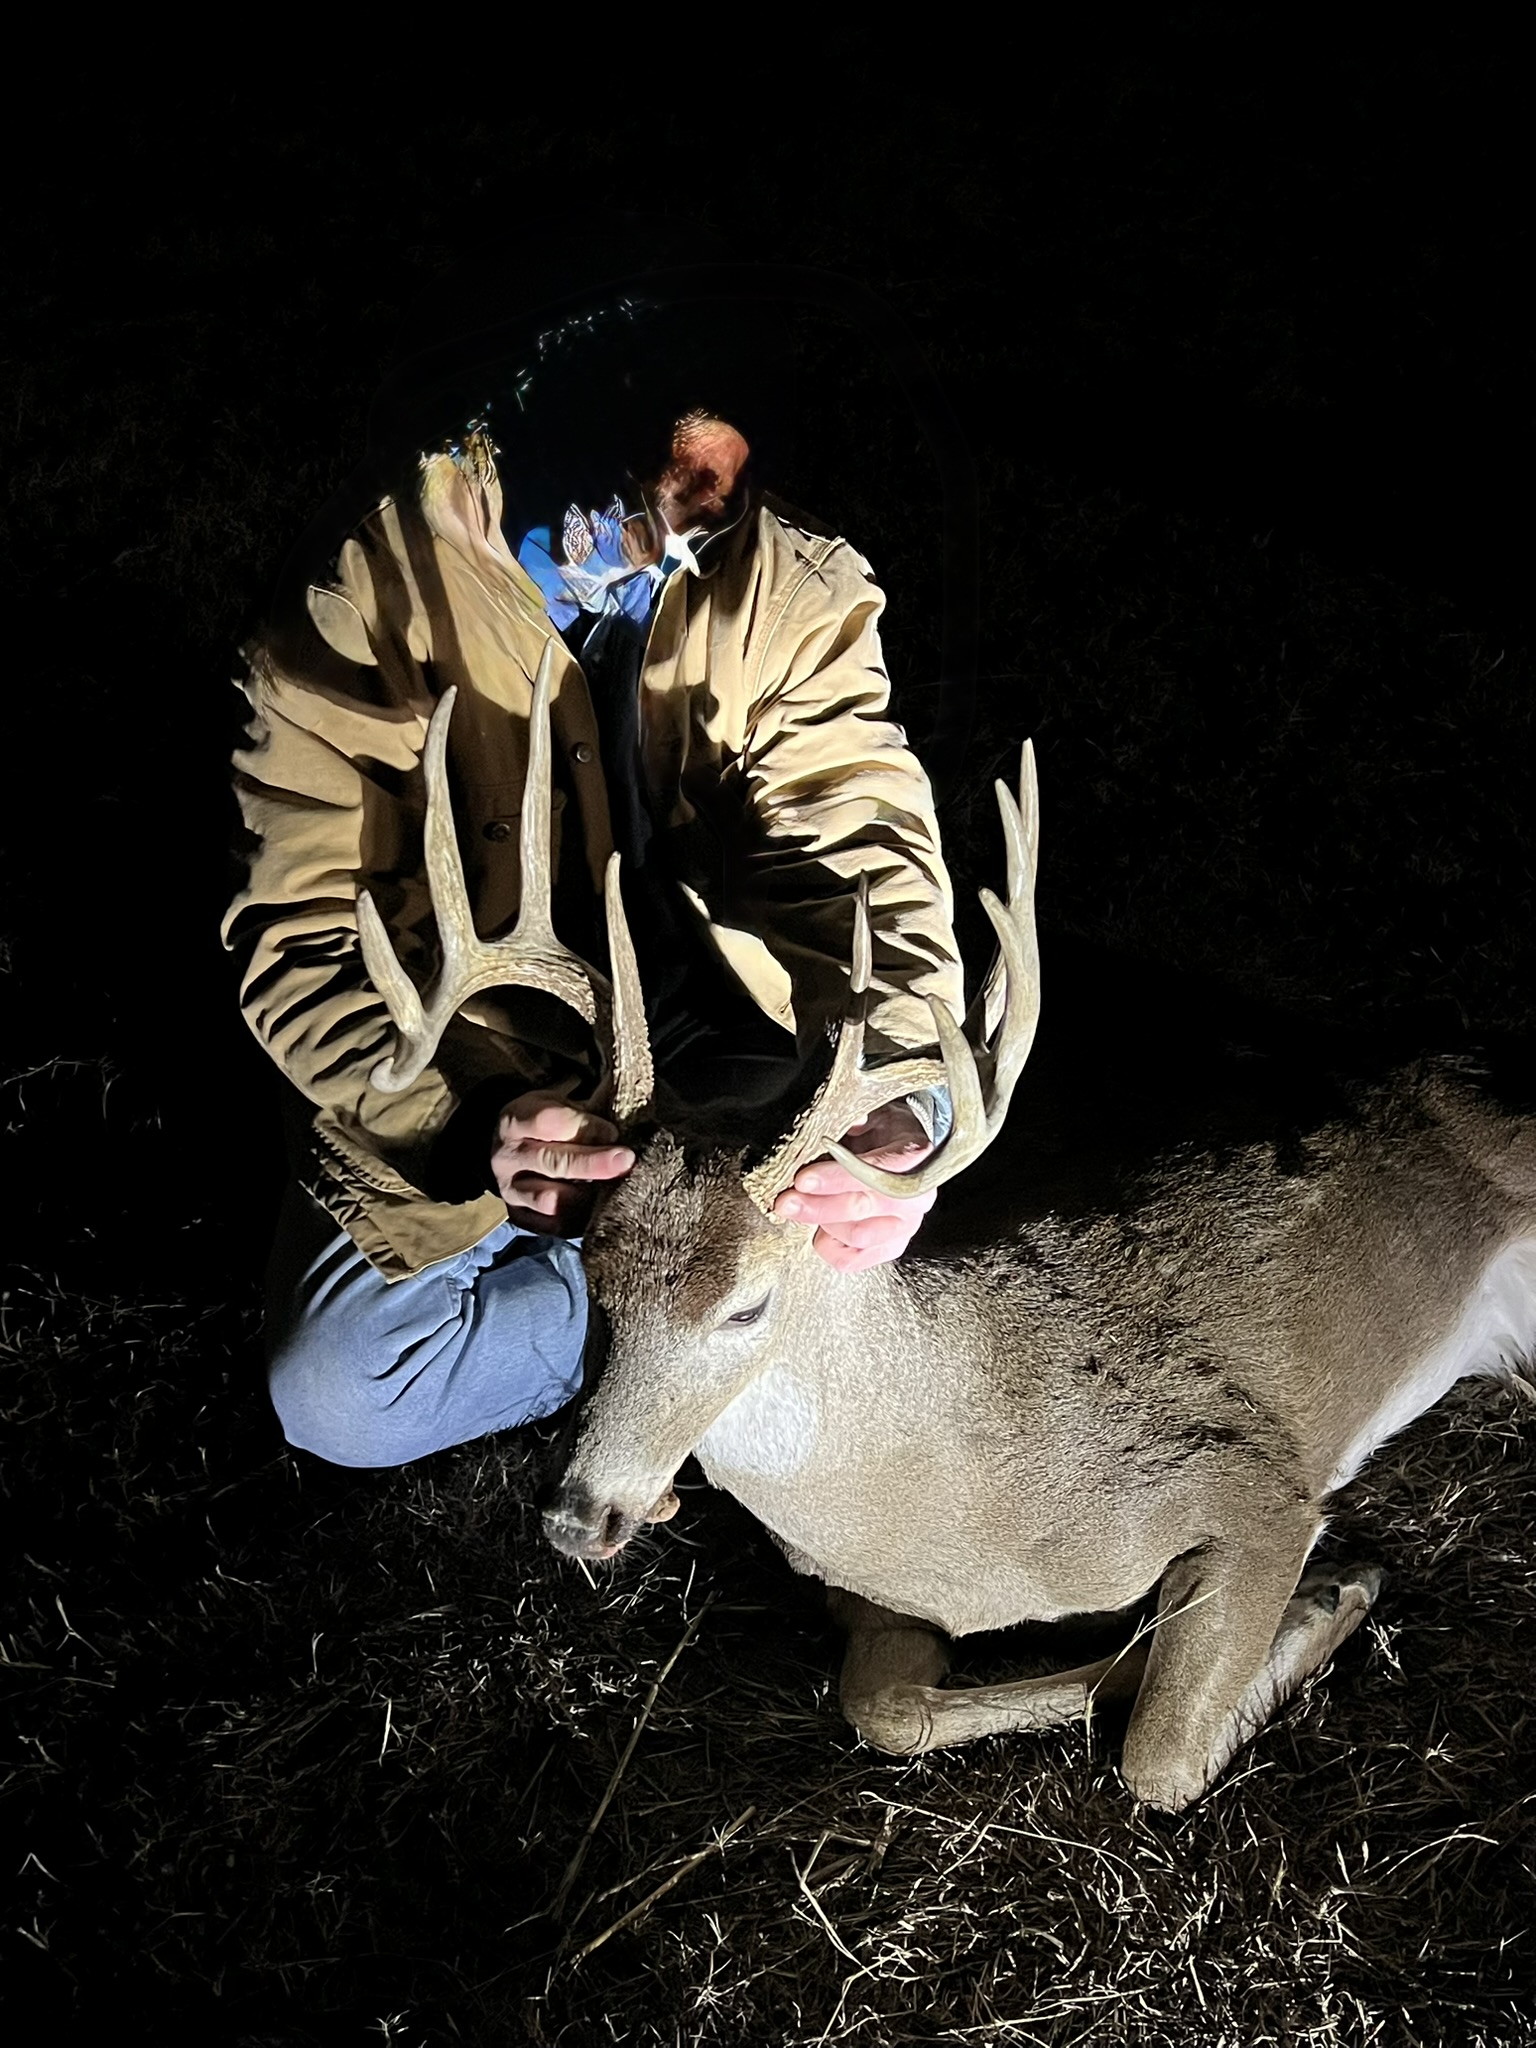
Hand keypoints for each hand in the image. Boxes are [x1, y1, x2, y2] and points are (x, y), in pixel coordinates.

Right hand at [492, 1090, 634, 1236]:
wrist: (515, 1151)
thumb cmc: (550, 1122)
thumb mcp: (562, 1104)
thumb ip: (589, 1110)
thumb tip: (630, 1119)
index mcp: (515, 1120)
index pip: (548, 1122)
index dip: (584, 1126)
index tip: (612, 1132)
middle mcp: (507, 1157)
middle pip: (553, 1162)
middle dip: (594, 1163)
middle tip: (626, 1161)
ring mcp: (510, 1191)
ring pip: (551, 1199)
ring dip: (589, 1195)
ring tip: (615, 1187)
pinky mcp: (521, 1218)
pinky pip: (555, 1225)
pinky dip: (582, 1217)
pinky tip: (601, 1206)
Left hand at [771, 1099, 936, 1272]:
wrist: (906, 1152)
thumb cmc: (884, 1132)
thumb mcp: (873, 1114)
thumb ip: (855, 1120)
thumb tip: (849, 1123)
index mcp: (913, 1159)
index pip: (874, 1172)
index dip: (836, 1177)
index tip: (803, 1179)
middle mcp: (915, 1197)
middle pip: (861, 1207)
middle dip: (816, 1205)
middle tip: (785, 1201)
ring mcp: (905, 1226)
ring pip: (856, 1235)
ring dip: (819, 1223)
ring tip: (798, 1207)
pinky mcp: (891, 1247)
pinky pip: (854, 1260)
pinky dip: (829, 1247)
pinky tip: (820, 1231)